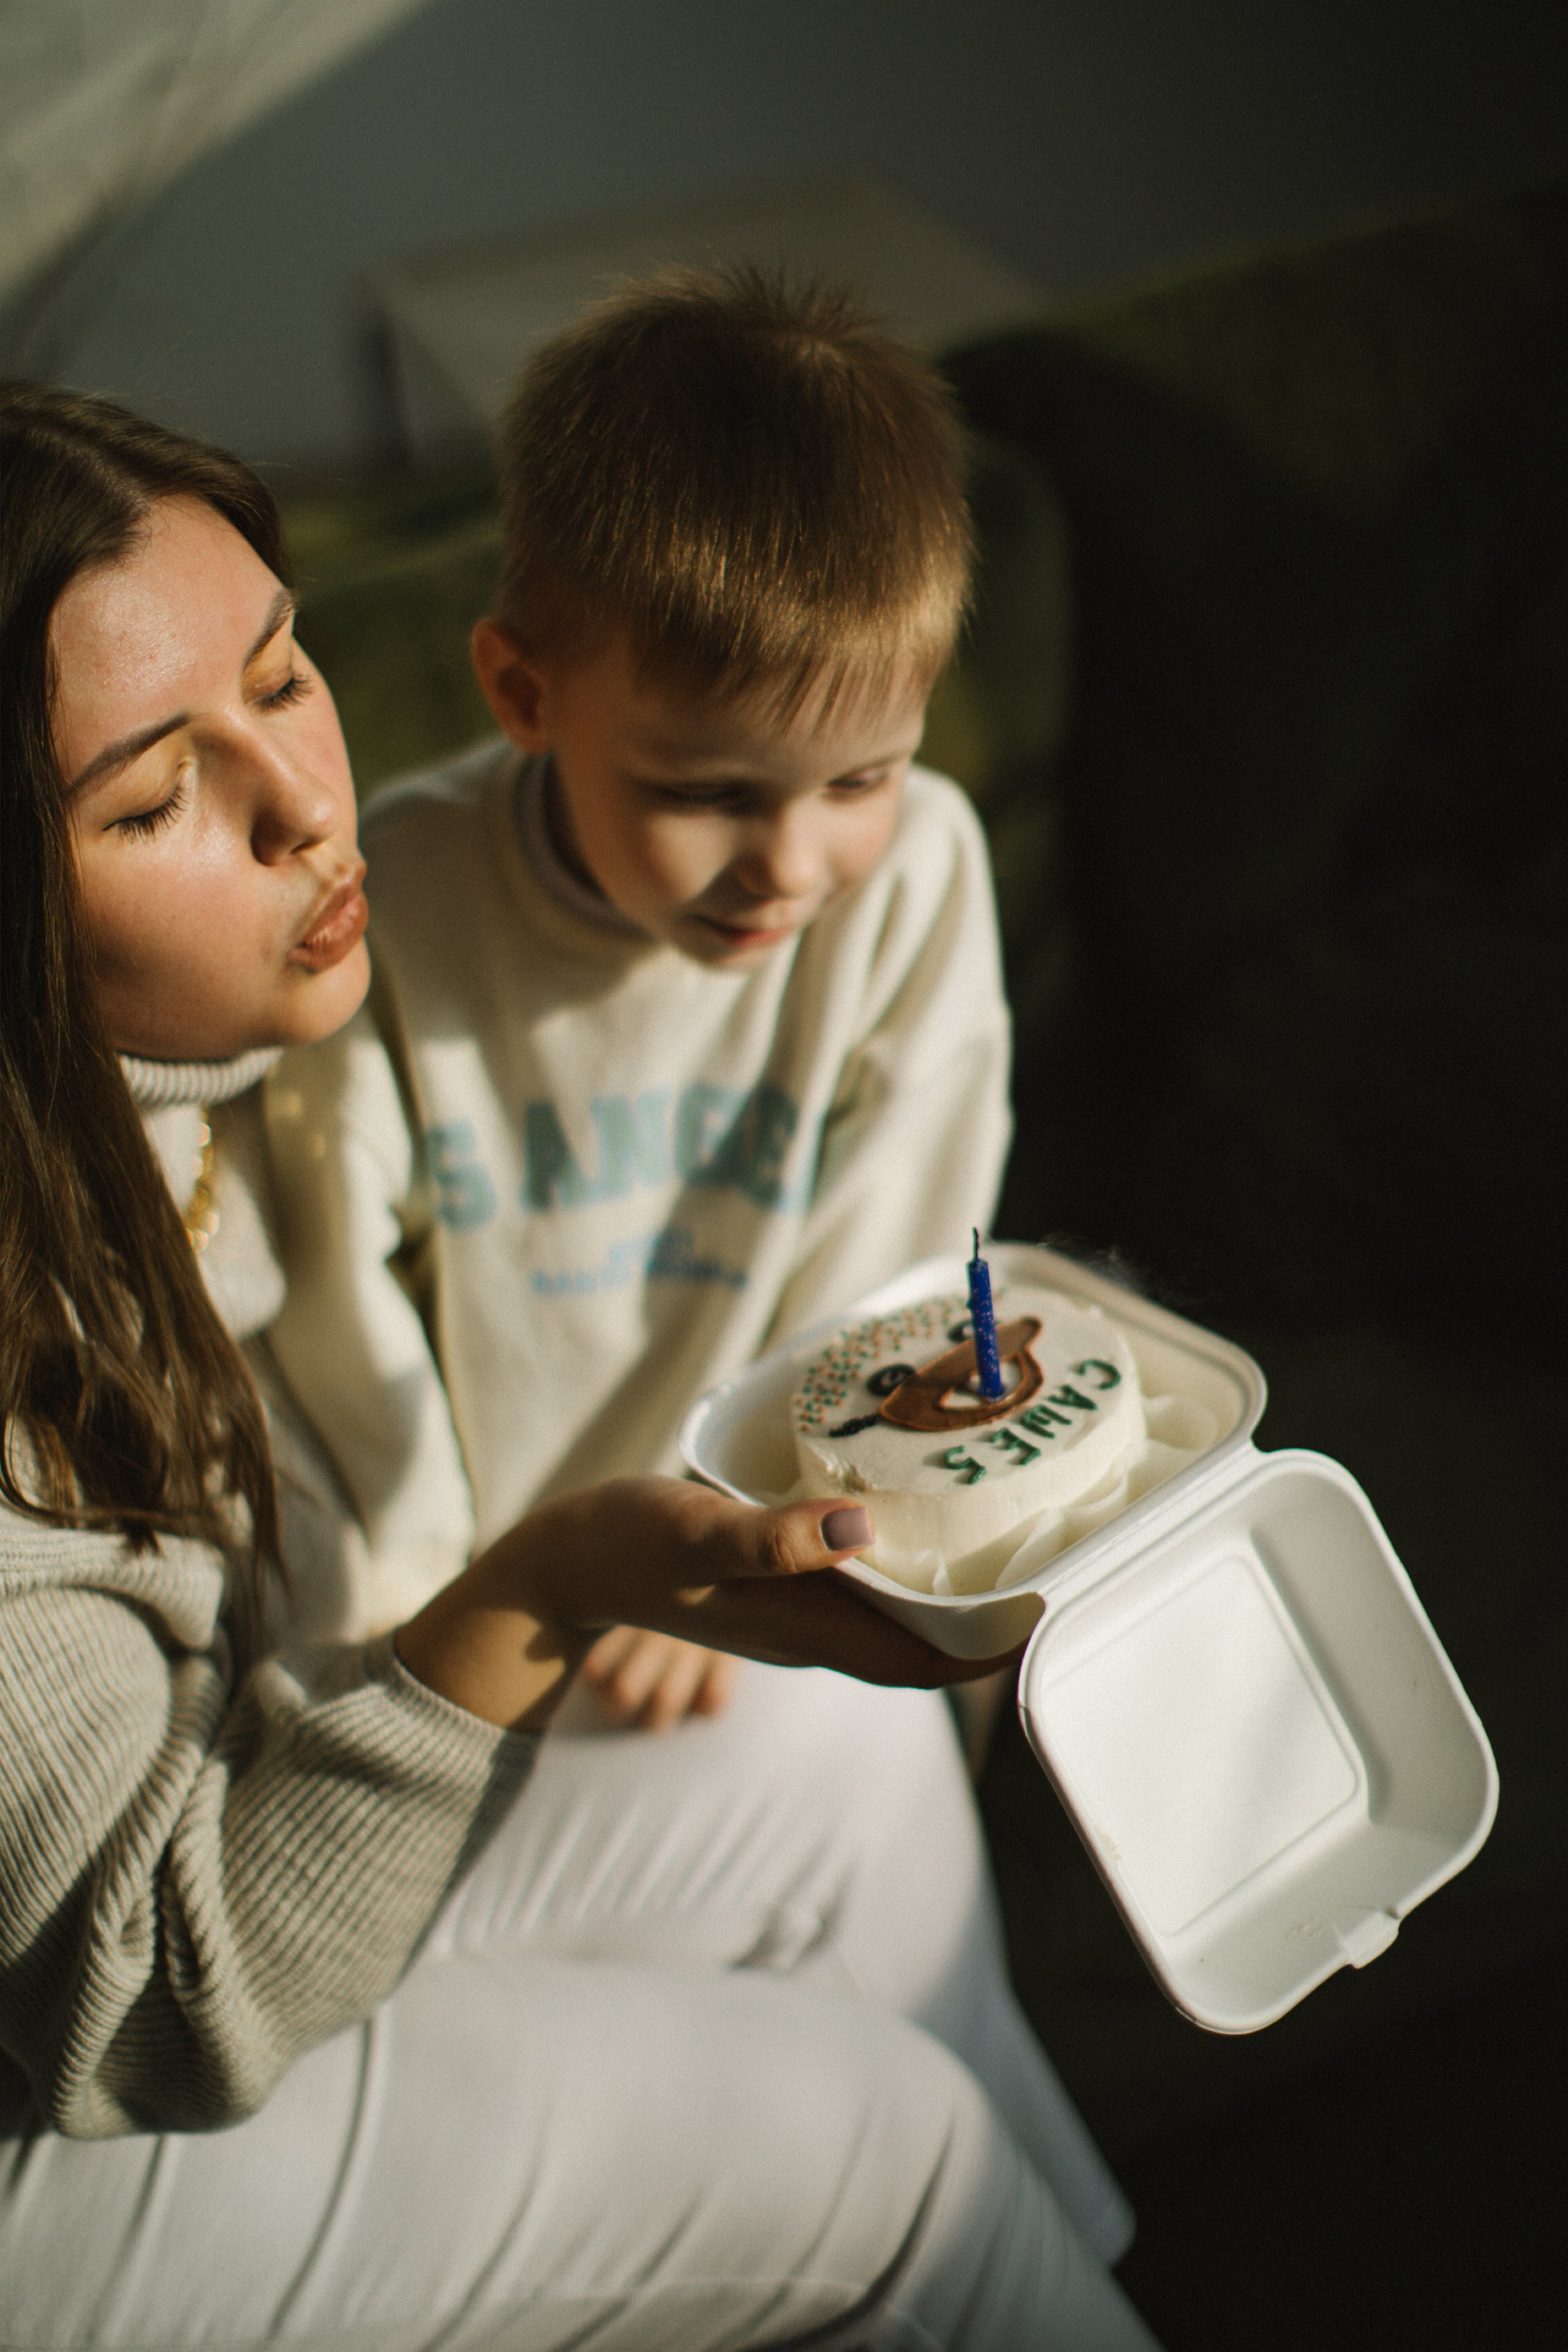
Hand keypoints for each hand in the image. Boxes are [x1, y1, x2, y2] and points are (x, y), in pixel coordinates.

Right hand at [397, 1478, 1017, 1731]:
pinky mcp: (779, 1584)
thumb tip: (858, 1533)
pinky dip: (902, 1562)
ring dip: (953, 1589)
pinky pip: (862, 1587)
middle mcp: (814, 1630)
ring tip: (1006, 1531)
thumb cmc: (627, 1544)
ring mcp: (796, 1611)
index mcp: (807, 1628)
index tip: (1054, 1605)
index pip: (927, 1661)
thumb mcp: (696, 1531)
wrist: (566, 1562)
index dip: (996, 1646)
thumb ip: (773, 1538)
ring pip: (898, 1616)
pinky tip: (913, 1513)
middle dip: (993, 1615)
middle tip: (1052, 1551)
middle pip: (927, 1642)